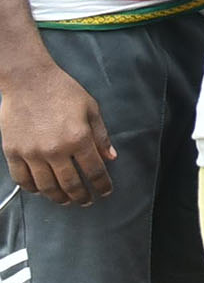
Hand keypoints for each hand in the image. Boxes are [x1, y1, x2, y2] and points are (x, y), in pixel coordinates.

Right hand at [1, 64, 114, 205]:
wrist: (28, 80)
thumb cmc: (63, 91)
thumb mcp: (91, 109)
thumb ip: (101, 136)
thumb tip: (111, 158)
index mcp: (79, 138)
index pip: (94, 171)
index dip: (102, 185)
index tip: (105, 192)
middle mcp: (55, 150)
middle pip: (71, 184)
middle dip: (81, 196)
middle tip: (86, 201)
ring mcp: (32, 153)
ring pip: (47, 186)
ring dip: (58, 197)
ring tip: (66, 200)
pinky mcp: (13, 152)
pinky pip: (22, 179)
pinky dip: (33, 189)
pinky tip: (41, 191)